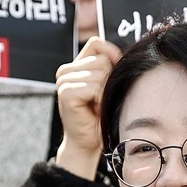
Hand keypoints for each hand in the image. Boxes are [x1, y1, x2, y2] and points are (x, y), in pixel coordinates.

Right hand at [54, 36, 121, 179]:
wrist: (87, 143)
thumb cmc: (99, 116)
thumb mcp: (106, 84)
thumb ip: (110, 64)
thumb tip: (123, 54)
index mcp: (74, 65)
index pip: (97, 43)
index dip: (111, 56)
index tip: (112, 79)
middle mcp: (65, 71)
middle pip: (101, 59)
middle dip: (109, 81)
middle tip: (100, 100)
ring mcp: (63, 81)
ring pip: (100, 72)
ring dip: (105, 93)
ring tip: (97, 106)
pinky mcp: (66, 92)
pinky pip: (94, 87)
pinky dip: (100, 100)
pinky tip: (95, 110)